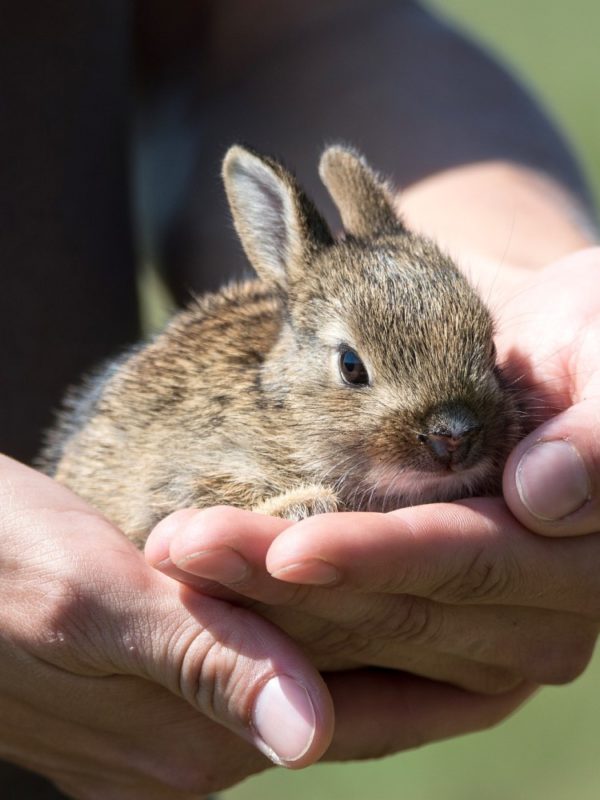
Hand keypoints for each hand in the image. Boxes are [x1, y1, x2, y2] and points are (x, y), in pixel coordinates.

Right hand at [1, 457, 529, 798]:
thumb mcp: (91, 602)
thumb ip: (202, 664)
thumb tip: (308, 737)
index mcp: (189, 734)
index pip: (357, 714)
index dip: (446, 687)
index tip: (528, 656)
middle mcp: (190, 746)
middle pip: (343, 707)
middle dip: (437, 674)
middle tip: (528, 638)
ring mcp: (166, 725)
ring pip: (310, 688)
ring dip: (383, 655)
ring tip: (459, 620)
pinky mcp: (146, 692)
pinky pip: (262, 671)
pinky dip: (322, 639)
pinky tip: (344, 610)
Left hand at [148, 249, 599, 699]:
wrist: (544, 354)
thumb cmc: (585, 338)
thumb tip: (543, 497)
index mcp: (584, 560)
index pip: (466, 565)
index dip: (380, 559)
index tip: (289, 551)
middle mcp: (540, 617)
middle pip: (398, 612)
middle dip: (287, 589)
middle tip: (183, 550)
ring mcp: (485, 630)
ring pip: (360, 631)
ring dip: (261, 601)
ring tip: (173, 557)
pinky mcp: (437, 621)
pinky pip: (349, 627)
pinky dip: (277, 606)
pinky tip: (208, 579)